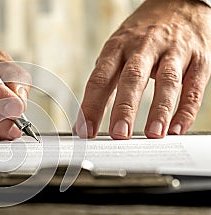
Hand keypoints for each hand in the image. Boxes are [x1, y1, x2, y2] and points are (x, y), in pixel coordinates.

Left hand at [76, 0, 210, 138]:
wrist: (178, 1)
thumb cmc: (141, 34)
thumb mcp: (117, 49)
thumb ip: (106, 81)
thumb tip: (89, 117)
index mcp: (117, 47)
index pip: (99, 79)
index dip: (91, 106)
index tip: (84, 130)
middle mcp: (143, 47)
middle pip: (132, 78)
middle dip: (124, 108)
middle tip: (119, 134)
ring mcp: (173, 52)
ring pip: (167, 81)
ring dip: (160, 109)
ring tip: (153, 133)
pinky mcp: (198, 59)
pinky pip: (193, 86)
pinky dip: (186, 109)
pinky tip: (178, 127)